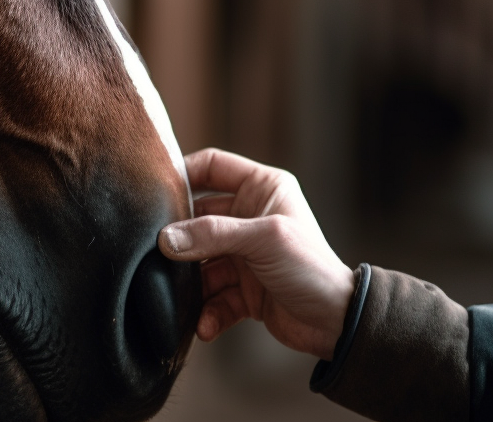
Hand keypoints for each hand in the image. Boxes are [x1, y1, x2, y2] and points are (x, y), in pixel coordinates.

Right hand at [158, 148, 356, 359]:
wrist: (336, 323)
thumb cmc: (312, 268)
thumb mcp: (263, 240)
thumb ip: (212, 234)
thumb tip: (166, 239)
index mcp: (262, 189)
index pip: (213, 167)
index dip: (184, 173)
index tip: (155, 190)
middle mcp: (250, 218)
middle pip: (198, 218)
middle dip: (180, 238)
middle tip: (159, 253)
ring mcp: (244, 254)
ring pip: (200, 261)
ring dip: (191, 283)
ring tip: (181, 297)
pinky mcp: (243, 288)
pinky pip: (213, 295)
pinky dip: (207, 310)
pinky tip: (205, 324)